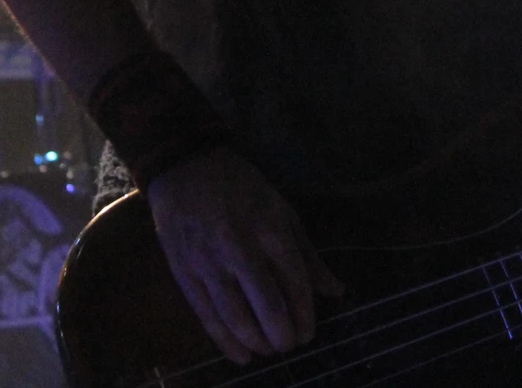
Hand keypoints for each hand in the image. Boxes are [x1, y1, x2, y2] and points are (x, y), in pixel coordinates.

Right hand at [144, 147, 343, 362]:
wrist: (186, 168)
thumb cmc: (241, 188)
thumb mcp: (281, 210)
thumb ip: (307, 254)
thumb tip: (336, 291)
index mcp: (270, 228)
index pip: (295, 282)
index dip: (305, 315)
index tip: (309, 333)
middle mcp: (241, 247)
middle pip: (268, 305)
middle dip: (283, 334)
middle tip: (289, 344)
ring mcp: (210, 262)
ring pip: (237, 317)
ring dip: (257, 342)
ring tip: (269, 349)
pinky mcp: (185, 273)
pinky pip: (207, 316)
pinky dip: (225, 341)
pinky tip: (241, 355)